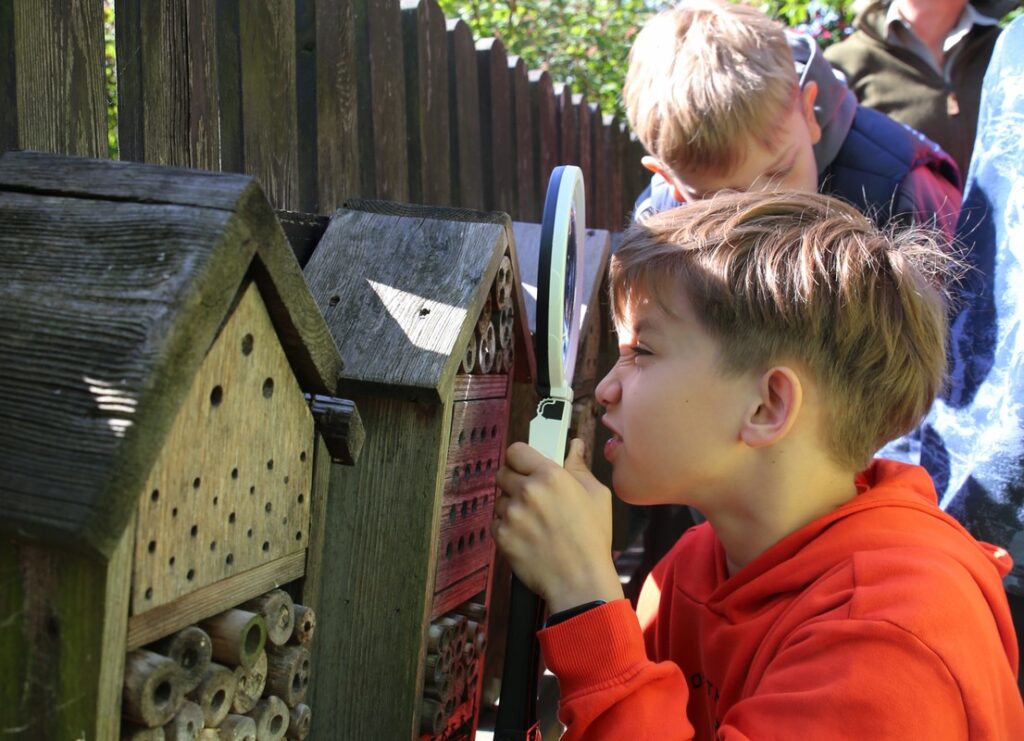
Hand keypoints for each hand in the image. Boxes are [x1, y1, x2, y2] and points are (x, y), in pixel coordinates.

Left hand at [493, 438, 623, 612]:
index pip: (516, 451)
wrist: (579, 581)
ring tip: (533, 523)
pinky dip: (508, 528)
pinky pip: (496, 523)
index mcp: (550, 475)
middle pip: (503, 473)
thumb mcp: (597, 496)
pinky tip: (527, 537)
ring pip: (500, 500)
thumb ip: (579, 467)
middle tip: (531, 497)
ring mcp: (512, 514)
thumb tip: (573, 445)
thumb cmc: (592, 538)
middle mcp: (527, 491)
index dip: (520, 458)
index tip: (526, 467)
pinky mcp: (501, 536)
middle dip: (514, 482)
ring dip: (512, 507)